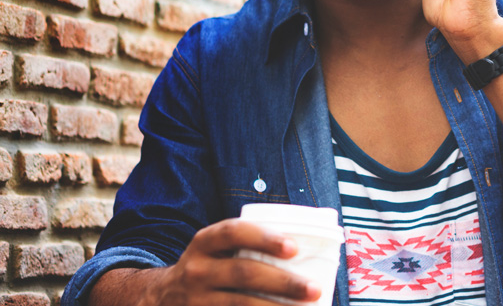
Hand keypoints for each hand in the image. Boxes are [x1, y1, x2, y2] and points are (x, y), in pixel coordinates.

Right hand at [91, 218, 321, 305]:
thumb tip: (306, 243)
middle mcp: (197, 270)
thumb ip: (246, 244)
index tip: (294, 247)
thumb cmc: (209, 267)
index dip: (263, 237)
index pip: (233, 233)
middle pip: (243, 273)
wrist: (160, 298)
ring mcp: (196, 301)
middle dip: (283, 282)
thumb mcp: (216, 249)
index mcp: (204, 242)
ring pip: (240, 305)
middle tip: (314, 289)